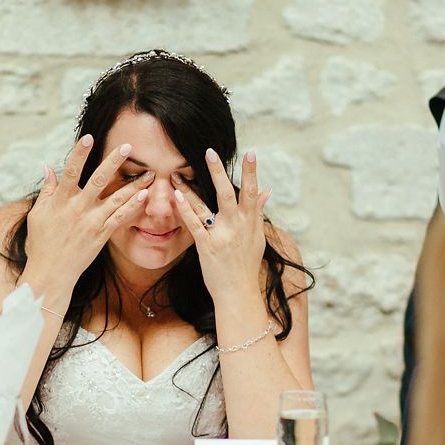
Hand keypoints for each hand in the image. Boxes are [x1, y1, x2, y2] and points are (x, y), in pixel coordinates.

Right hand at [24, 135, 153, 287]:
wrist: (51, 273)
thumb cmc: (41, 243)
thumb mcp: (38, 214)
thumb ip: (47, 190)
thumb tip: (48, 166)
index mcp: (60, 201)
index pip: (71, 172)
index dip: (79, 154)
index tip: (89, 137)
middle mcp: (77, 209)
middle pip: (98, 180)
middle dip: (114, 162)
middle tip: (128, 146)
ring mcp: (91, 222)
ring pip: (116, 199)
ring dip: (134, 184)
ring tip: (150, 172)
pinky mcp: (101, 235)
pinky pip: (120, 218)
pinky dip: (133, 207)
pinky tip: (144, 196)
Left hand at [172, 148, 270, 298]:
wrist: (239, 293)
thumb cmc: (246, 265)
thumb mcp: (258, 238)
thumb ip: (258, 212)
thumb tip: (267, 191)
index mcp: (250, 222)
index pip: (252, 191)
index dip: (252, 171)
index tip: (251, 152)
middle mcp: (238, 226)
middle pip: (229, 193)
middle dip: (218, 172)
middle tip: (209, 151)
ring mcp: (222, 235)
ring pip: (207, 206)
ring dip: (191, 188)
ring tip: (177, 172)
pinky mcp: (207, 246)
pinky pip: (195, 224)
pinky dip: (185, 209)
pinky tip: (177, 195)